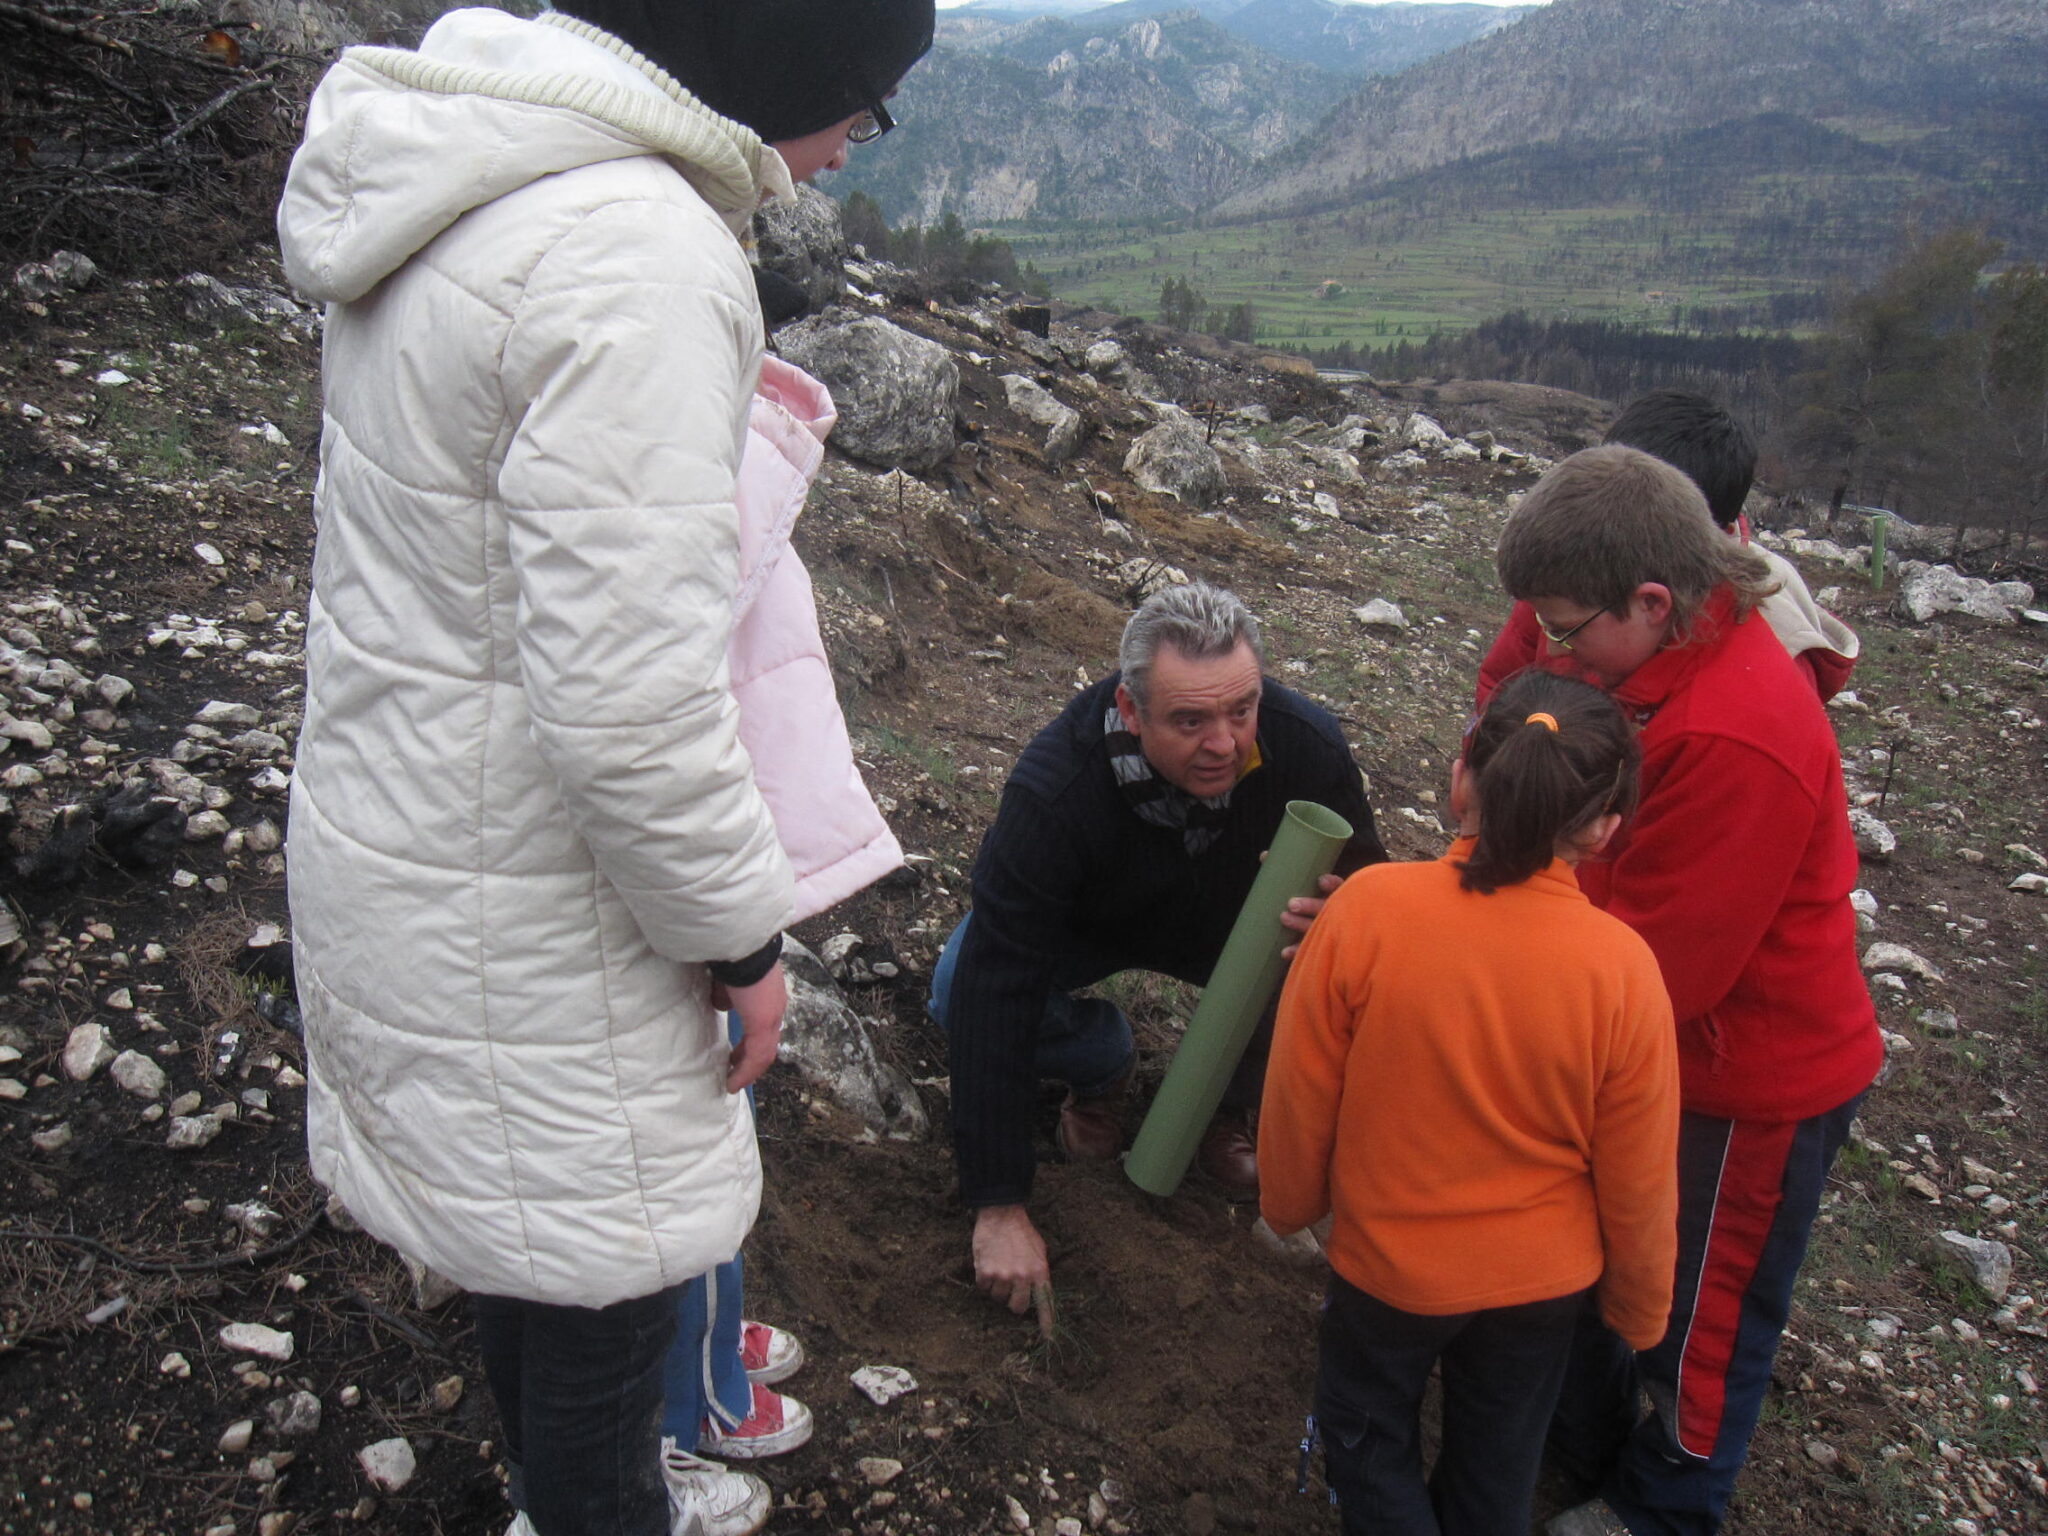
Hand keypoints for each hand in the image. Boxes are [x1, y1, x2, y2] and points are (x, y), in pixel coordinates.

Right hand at [719, 963, 786, 1093]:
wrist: (739, 945)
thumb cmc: (730, 954)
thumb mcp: (726, 977)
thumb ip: (726, 992)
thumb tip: (722, 1004)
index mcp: (767, 995)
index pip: (763, 1027)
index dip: (750, 1043)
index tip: (735, 1054)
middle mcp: (774, 1006)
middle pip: (767, 1043)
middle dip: (749, 1061)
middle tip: (735, 1072)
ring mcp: (772, 1015)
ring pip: (764, 1052)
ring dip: (748, 1071)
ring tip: (733, 1083)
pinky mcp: (763, 1023)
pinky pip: (757, 1056)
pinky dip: (745, 1072)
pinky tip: (733, 1082)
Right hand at [971, 1204, 1048, 1314]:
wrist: (1001, 1214)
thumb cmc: (1022, 1232)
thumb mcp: (1039, 1251)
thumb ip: (1039, 1272)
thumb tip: (1037, 1292)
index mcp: (1040, 1272)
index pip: (1045, 1303)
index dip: (1047, 1323)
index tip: (1049, 1339)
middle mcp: (1023, 1277)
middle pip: (1017, 1308)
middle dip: (1013, 1302)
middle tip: (1011, 1289)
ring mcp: (1003, 1276)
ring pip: (998, 1298)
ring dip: (997, 1289)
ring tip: (999, 1269)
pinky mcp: (986, 1272)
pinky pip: (984, 1288)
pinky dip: (984, 1281)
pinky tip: (988, 1265)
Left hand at [1279, 872, 1344, 958]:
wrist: (1320, 929)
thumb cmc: (1310, 898)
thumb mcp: (1305, 884)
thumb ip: (1288, 871)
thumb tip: (1264, 856)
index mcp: (1335, 893)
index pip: (1339, 887)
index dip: (1331, 884)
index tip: (1320, 880)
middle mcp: (1335, 911)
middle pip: (1326, 908)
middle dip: (1310, 906)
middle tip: (1292, 903)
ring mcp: (1328, 930)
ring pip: (1317, 928)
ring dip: (1300, 924)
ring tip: (1283, 917)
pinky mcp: (1317, 944)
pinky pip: (1309, 949)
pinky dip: (1296, 950)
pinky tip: (1284, 951)